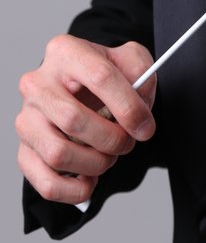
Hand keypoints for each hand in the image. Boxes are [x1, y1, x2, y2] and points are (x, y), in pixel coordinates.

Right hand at [16, 35, 155, 204]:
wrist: (82, 89)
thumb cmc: (104, 75)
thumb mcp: (130, 60)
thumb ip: (141, 72)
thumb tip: (139, 99)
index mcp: (65, 51)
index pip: (100, 77)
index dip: (128, 106)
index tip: (145, 127)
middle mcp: (38, 83)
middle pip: (73, 119)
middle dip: (111, 139)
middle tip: (128, 143)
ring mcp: (26, 118)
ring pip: (57, 153)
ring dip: (95, 164)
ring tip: (109, 157)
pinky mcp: (24, 150)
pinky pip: (44, 182)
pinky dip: (73, 190)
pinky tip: (90, 181)